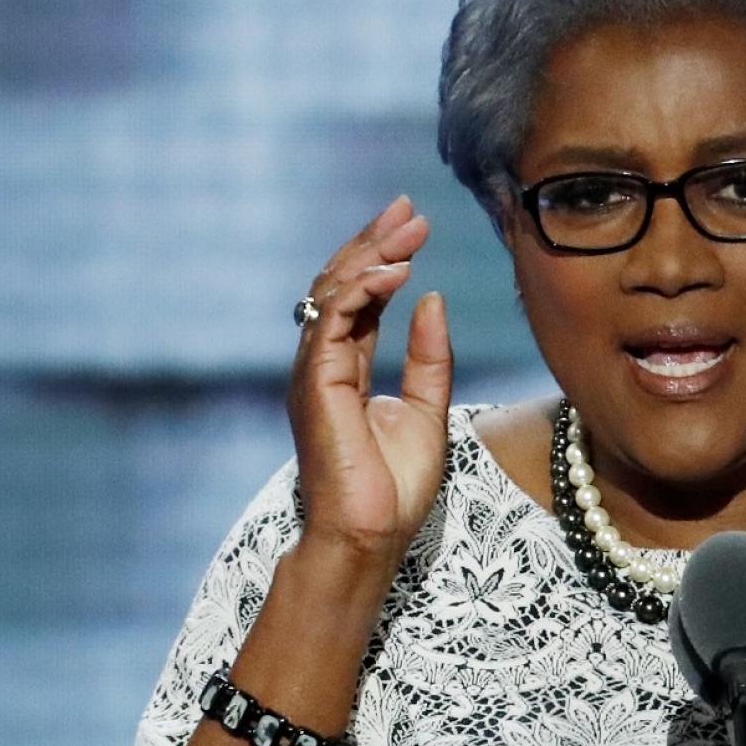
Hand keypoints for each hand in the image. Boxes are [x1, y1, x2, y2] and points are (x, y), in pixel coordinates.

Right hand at [288, 196, 453, 574]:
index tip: (414, 224)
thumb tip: (431, 299)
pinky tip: (396, 272)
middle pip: (340, 285)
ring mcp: (314, 373)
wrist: (372, 535)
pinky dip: (362, 291)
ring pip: (331, 295)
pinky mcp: (316, 385)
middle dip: (374, 243)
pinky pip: (332, 323)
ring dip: (370, 256)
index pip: (359, 298)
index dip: (383, 257)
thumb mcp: (427, 409)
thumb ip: (428, 356)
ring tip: (408, 230)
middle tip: (408, 210)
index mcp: (345, 368)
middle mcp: (323, 364)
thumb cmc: (394, 488)